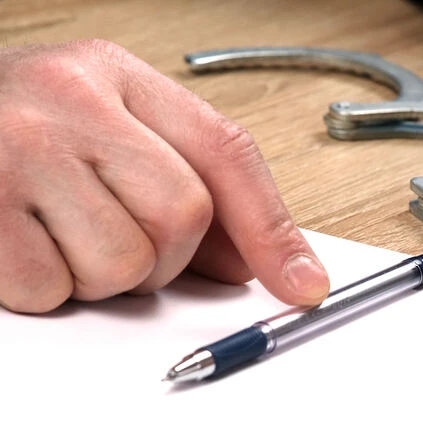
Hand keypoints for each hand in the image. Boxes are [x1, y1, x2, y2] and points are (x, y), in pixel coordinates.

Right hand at [0, 40, 329, 312]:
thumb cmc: (13, 134)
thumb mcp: (106, 131)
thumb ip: (188, 188)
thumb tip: (262, 268)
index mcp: (115, 75)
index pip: (225, 153)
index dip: (271, 229)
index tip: (303, 286)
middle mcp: (67, 98)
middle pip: (182, 216)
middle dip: (162, 256)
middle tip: (113, 235)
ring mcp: (14, 148)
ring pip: (123, 262)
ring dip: (101, 275)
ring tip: (59, 235)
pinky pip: (51, 287)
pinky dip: (44, 288)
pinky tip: (18, 245)